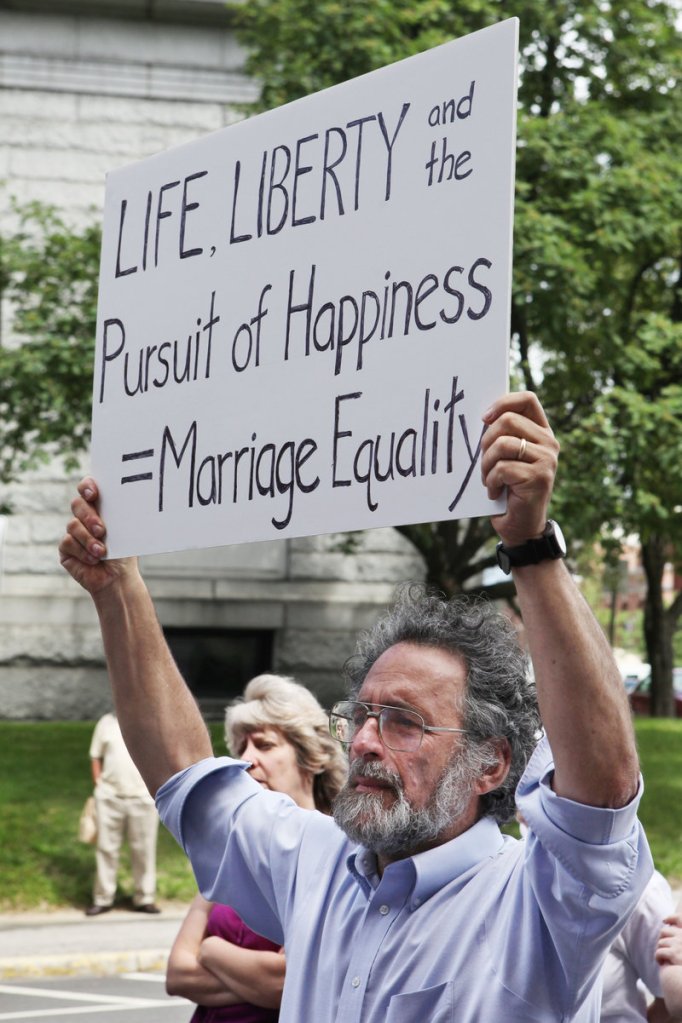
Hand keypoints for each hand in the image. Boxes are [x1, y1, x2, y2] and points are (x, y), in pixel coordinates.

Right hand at [59, 477, 135, 594]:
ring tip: (101, 552)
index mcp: (100, 508)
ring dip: (88, 539)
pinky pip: (68, 542)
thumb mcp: (124, 532)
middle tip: (102, 530)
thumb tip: (123, 503)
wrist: (118, 578)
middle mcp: (84, 517)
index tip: (93, 494)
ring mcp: (73, 532)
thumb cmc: (124, 553)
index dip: (87, 486)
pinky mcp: (66, 548)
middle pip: (77, 504)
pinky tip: (93, 559)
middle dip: (89, 516)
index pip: (88, 488)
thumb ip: (118, 517)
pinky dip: (82, 551)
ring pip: (72, 525)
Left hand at [480, 391, 558, 546]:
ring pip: (502, 444)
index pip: (527, 400)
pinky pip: (502, 468)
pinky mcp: (539, 477)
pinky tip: (495, 492)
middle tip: (483, 462)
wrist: (521, 526)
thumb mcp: (505, 457)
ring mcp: (547, 460)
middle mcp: (549, 443)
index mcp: (541, 432)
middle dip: (485, 441)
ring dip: (486, 464)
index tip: (483, 418)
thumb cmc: (508, 489)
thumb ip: (501, 436)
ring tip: (488, 479)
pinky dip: (491, 481)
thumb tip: (480, 416)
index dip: (503, 403)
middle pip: (508, 420)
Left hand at [656, 917, 681, 965]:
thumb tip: (665, 921)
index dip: (668, 926)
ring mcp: (679, 944)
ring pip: (660, 943)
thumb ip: (679, 932)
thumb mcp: (681, 944)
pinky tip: (661, 963)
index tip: (666, 930)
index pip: (675, 921)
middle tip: (664, 950)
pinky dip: (658, 957)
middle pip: (664, 932)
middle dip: (662, 941)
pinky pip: (659, 952)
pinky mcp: (674, 954)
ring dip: (660, 950)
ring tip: (663, 958)